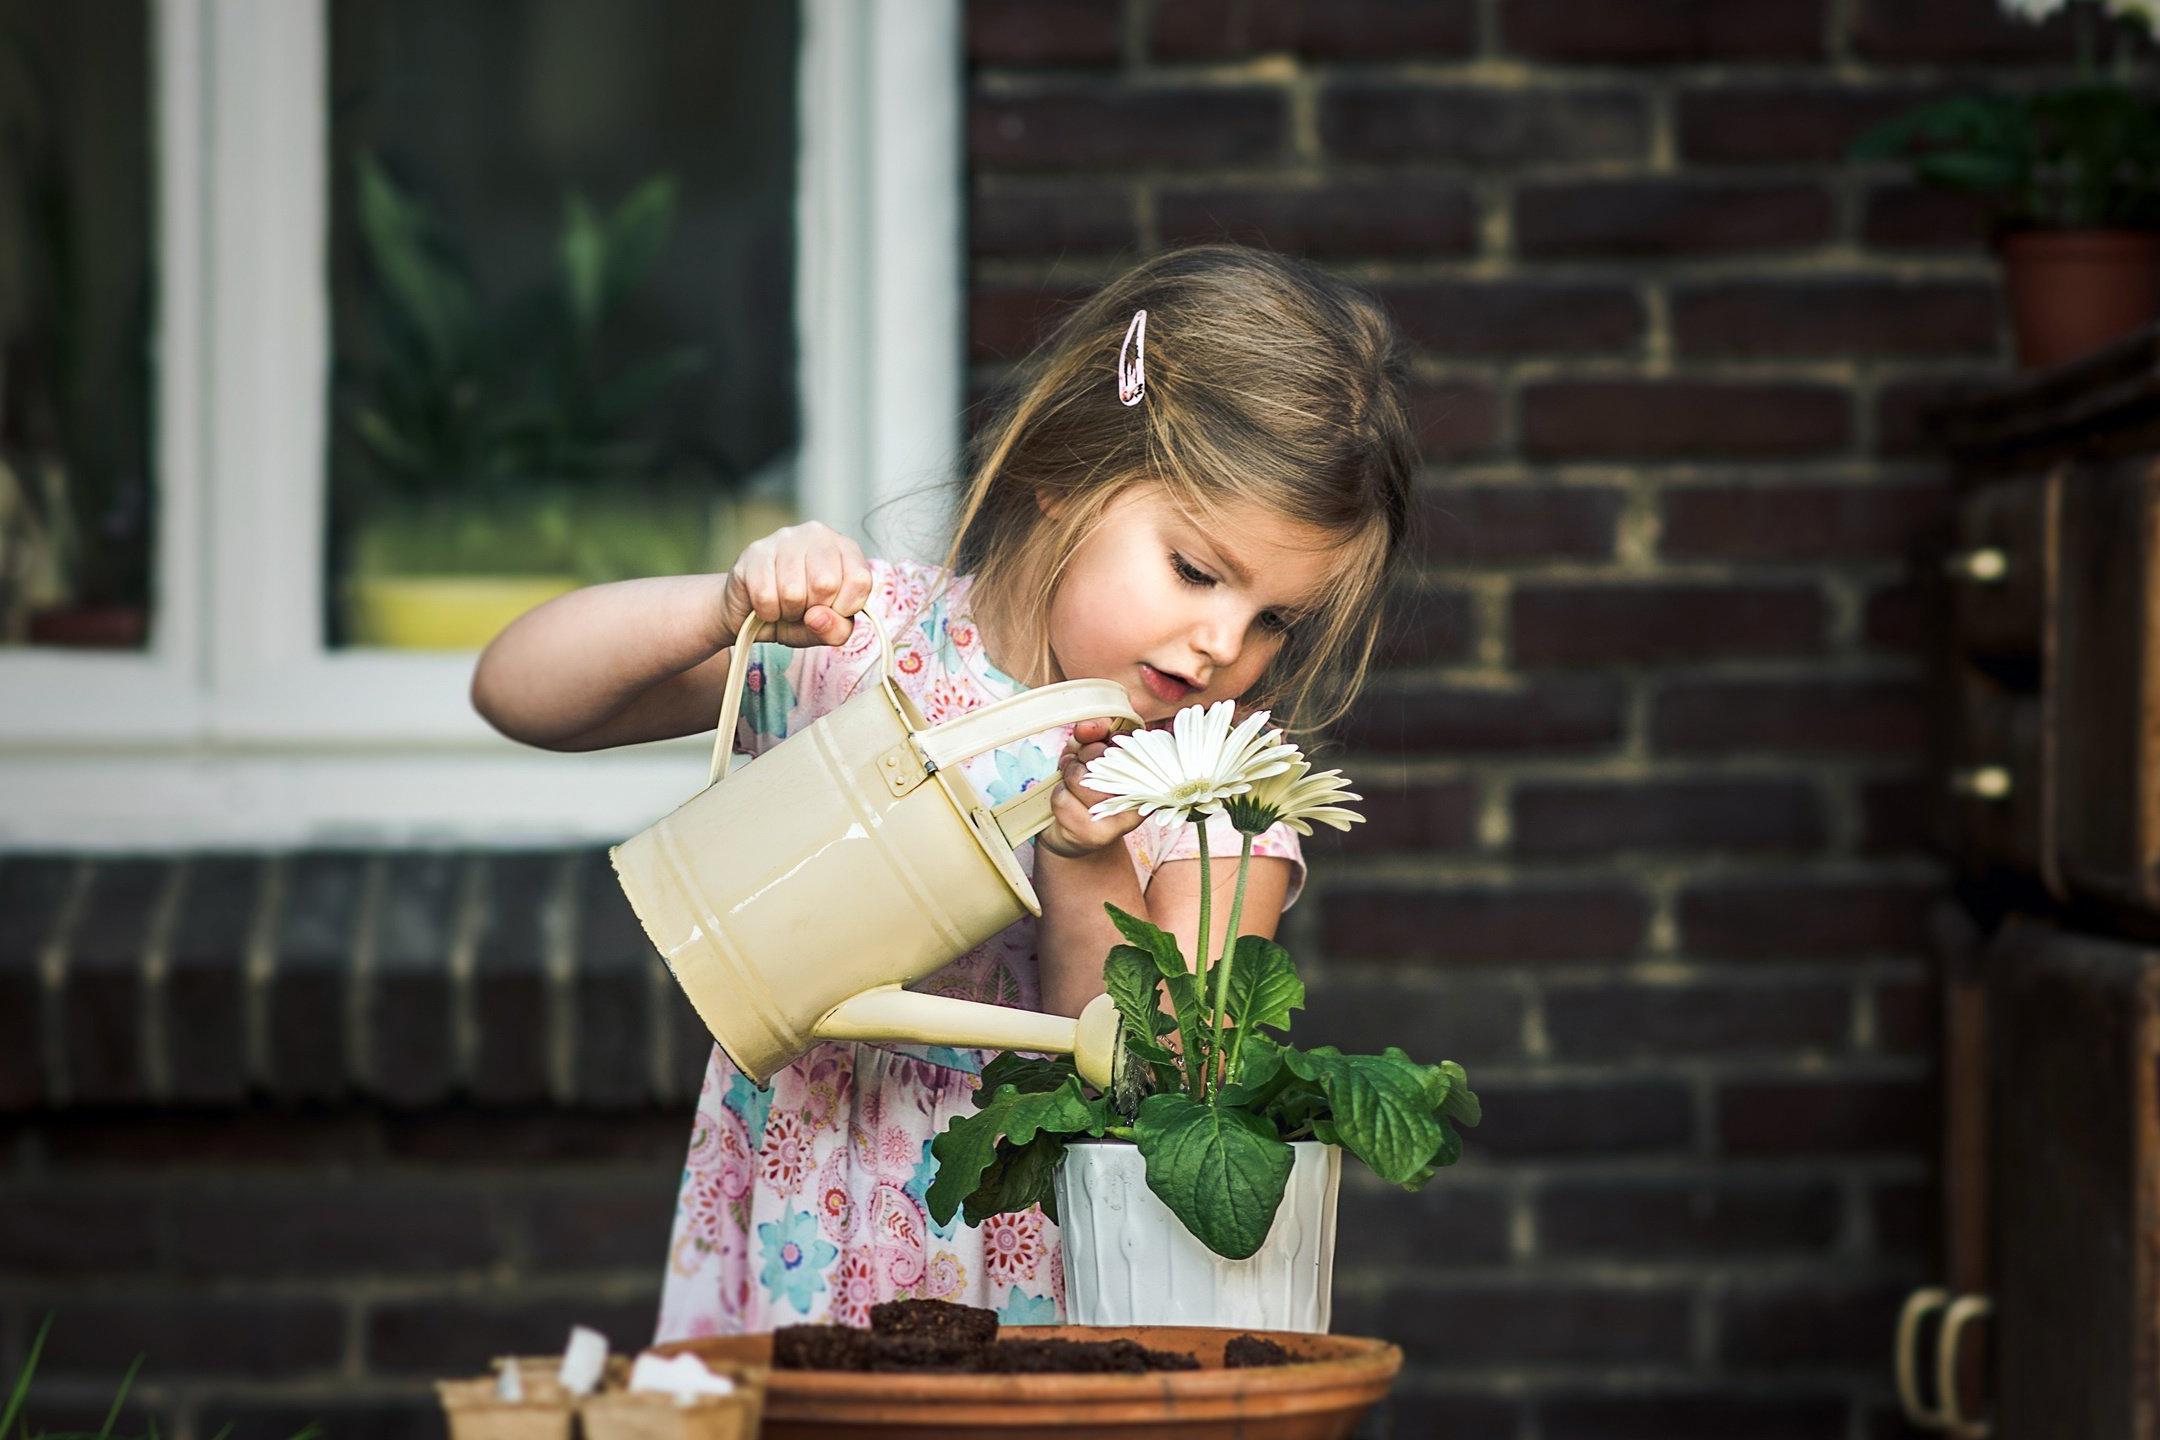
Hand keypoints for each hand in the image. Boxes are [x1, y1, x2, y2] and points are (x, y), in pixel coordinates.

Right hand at [715, 522, 872, 648]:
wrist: (751, 615)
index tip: (831, 609)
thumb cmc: (798, 616)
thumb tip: (818, 617)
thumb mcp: (826, 629)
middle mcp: (817, 534)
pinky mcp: (754, 552)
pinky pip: (765, 596)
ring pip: (793, 591)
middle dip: (813, 609)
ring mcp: (784, 538)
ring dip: (788, 612)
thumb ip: (836, 629)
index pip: (860, 579)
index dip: (845, 607)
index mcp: (845, 548)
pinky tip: (767, 604)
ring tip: (785, 605)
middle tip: (804, 608)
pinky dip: (767, 612)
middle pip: (826, 583)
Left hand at [1036, 718, 1143, 858]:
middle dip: (1081, 758)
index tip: (1096, 744)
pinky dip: (1058, 795)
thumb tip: (1088, 727)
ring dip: (1067, 777)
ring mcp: (1121, 817)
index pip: (1127, 742)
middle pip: (1100, 758)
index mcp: (1146, 772)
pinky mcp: (1099, 834)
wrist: (1072, 831)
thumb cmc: (1083, 785)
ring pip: (1079, 778)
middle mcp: (1141, 796)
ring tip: (1073, 785)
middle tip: (1081, 769)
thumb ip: (1092, 733)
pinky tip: (1068, 803)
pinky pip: (1064, 799)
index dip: (1104, 739)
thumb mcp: (1086, 751)